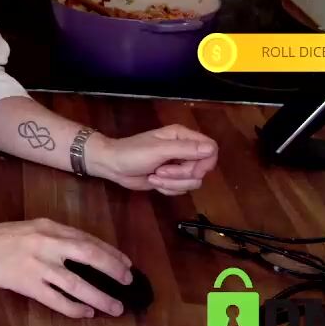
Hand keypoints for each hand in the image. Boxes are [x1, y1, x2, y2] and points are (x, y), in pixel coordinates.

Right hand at [0, 217, 132, 318]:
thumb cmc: (2, 237)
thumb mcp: (33, 229)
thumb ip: (57, 237)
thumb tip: (87, 251)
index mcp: (49, 227)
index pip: (87, 239)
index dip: (110, 252)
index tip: (126, 263)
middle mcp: (46, 243)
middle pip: (88, 255)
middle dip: (112, 269)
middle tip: (127, 282)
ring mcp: (36, 265)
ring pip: (76, 283)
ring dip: (99, 296)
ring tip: (115, 307)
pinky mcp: (26, 283)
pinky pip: (56, 299)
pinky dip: (74, 308)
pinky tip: (85, 313)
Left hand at [89, 124, 217, 194]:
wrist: (112, 166)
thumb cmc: (133, 153)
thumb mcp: (159, 150)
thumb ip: (185, 149)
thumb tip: (212, 149)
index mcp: (182, 136)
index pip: (210, 148)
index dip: (206, 162)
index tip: (194, 171)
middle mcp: (183, 150)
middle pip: (202, 169)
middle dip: (182, 175)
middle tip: (162, 171)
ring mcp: (177, 165)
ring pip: (192, 181)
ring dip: (172, 183)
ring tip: (154, 176)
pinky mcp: (171, 179)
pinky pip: (181, 189)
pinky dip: (167, 188)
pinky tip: (153, 181)